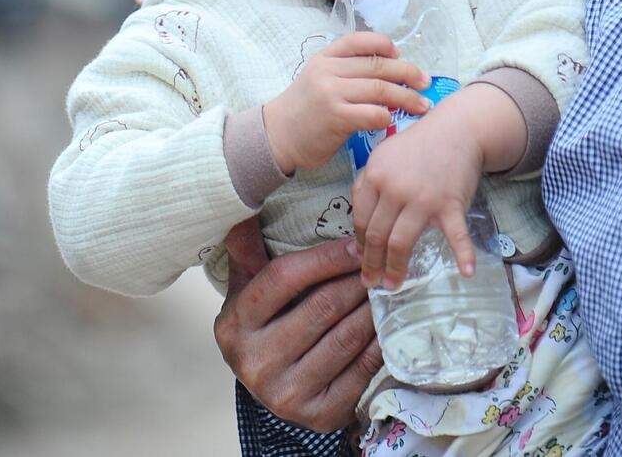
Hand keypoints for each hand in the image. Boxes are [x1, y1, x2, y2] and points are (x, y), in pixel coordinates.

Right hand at [212, 220, 382, 433]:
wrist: (271, 388)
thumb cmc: (263, 327)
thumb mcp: (247, 290)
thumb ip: (247, 251)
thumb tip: (240, 208)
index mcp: (234, 325)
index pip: (284, 278)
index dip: (325, 258)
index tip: (355, 244)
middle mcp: (254, 362)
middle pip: (320, 307)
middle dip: (355, 280)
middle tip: (380, 263)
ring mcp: (285, 394)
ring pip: (344, 338)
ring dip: (371, 308)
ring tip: (387, 288)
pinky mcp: (317, 414)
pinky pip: (360, 370)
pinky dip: (378, 343)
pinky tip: (388, 324)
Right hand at [264, 32, 430, 173]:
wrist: (276, 135)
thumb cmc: (304, 109)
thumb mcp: (318, 77)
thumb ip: (345, 70)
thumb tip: (389, 68)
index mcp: (325, 57)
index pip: (359, 40)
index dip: (384, 44)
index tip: (400, 54)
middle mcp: (328, 71)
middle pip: (378, 65)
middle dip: (407, 72)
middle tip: (425, 82)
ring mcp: (331, 93)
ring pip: (380, 89)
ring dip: (406, 97)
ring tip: (422, 105)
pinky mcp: (336, 118)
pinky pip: (372, 113)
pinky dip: (387, 116)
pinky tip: (393, 121)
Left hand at [352, 101, 487, 289]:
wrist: (456, 128)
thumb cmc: (418, 146)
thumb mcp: (383, 157)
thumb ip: (367, 186)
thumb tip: (358, 229)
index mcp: (374, 176)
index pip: (361, 219)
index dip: (360, 244)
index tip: (362, 259)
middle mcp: (394, 189)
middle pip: (377, 235)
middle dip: (372, 264)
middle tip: (371, 283)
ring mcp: (423, 198)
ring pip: (401, 242)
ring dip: (396, 268)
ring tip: (393, 284)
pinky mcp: (450, 204)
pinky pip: (456, 234)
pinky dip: (464, 254)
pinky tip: (467, 272)